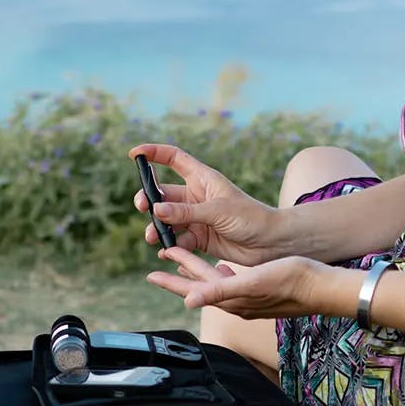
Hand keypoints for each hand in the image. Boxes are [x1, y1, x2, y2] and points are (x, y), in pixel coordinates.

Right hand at [129, 144, 282, 265]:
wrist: (270, 244)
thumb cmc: (250, 218)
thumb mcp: (217, 211)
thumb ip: (186, 212)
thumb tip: (156, 209)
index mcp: (203, 179)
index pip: (173, 158)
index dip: (153, 153)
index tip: (133, 154)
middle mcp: (196, 196)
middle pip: (163, 193)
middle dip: (148, 200)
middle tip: (143, 208)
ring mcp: (196, 218)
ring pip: (166, 219)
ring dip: (157, 227)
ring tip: (153, 238)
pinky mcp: (199, 238)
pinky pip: (177, 240)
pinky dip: (169, 246)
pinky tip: (166, 252)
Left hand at [146, 246, 328, 319]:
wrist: (321, 287)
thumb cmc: (290, 281)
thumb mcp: (251, 282)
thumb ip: (218, 291)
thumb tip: (187, 301)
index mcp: (230, 298)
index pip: (192, 290)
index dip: (171, 281)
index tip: (151, 273)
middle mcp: (236, 301)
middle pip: (200, 286)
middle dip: (180, 274)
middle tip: (160, 262)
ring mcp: (248, 298)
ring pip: (215, 284)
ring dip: (199, 273)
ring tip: (185, 263)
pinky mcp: (260, 291)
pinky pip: (232, 283)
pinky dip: (222, 275)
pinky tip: (224, 269)